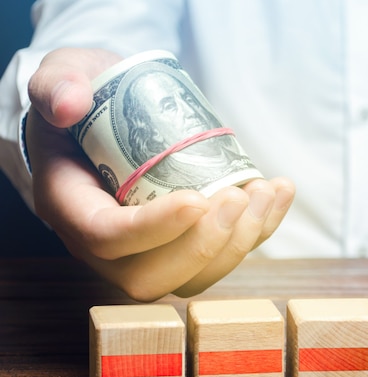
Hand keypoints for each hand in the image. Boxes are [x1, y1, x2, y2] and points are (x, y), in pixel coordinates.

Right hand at [25, 48, 294, 300]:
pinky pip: (221, 256)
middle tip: (237, 198)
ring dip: (239, 242)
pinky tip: (279, 193)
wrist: (110, 114)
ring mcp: (147, 250)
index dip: (153, 229)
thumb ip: (56, 85)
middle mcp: (106, 244)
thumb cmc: (87, 99)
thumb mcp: (62, 76)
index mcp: (71, 207)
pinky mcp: (184, 242)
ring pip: (193, 276)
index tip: (197, 198)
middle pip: (151, 276)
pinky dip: (259, 231)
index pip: (106, 238)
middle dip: (204, 245)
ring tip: (264, 191)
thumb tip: (69, 105)